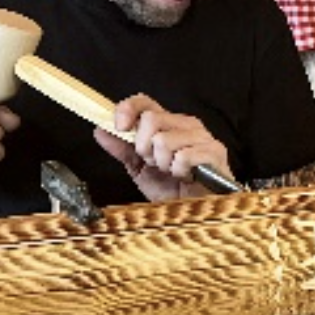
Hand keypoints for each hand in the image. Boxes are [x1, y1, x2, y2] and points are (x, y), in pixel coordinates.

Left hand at [93, 93, 232, 201]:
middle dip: (144, 147)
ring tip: (172, 172)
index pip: (145, 102)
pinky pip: (183, 156)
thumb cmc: (172, 189)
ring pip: (164, 140)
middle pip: (151, 119)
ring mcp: (203, 137)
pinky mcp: (214, 152)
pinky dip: (178, 171)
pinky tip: (185, 176)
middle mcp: (187, 125)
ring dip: (163, 163)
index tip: (120, 128)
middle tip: (154, 163)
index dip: (127, 109)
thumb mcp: (140, 168)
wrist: (194, 211)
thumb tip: (100, 130)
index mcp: (169, 123)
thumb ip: (122, 149)